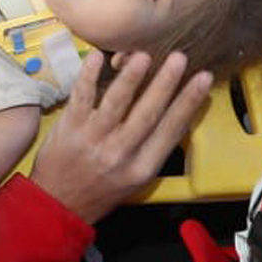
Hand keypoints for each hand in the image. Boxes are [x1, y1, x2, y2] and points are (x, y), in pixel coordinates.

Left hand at [27, 51, 211, 224]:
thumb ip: (153, 150)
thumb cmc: (100, 190)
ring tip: (143, 55)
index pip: (171, 130)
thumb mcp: (135, 180)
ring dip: (131, 77)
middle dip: (166, 83)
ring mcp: (93, 139)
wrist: (57, 205)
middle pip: (148, 113)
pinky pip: (81, 97)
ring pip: (116, 103)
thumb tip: (176, 115)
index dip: (189, 102)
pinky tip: (97, 57)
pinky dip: (89, 76)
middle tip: (180, 57)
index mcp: (141, 167)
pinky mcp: (69, 128)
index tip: (203, 78)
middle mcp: (120, 153)